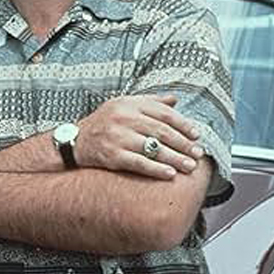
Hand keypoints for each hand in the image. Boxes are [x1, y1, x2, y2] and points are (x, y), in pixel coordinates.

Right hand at [75, 94, 203, 179]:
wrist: (75, 141)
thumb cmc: (104, 122)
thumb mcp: (123, 105)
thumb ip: (149, 102)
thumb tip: (175, 99)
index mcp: (128, 104)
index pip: (163, 113)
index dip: (183, 125)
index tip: (196, 135)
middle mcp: (123, 118)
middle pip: (162, 131)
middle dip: (183, 144)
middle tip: (198, 153)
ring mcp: (117, 137)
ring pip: (154, 148)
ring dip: (175, 158)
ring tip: (190, 166)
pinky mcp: (112, 155)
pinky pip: (139, 163)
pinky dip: (157, 169)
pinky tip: (170, 174)